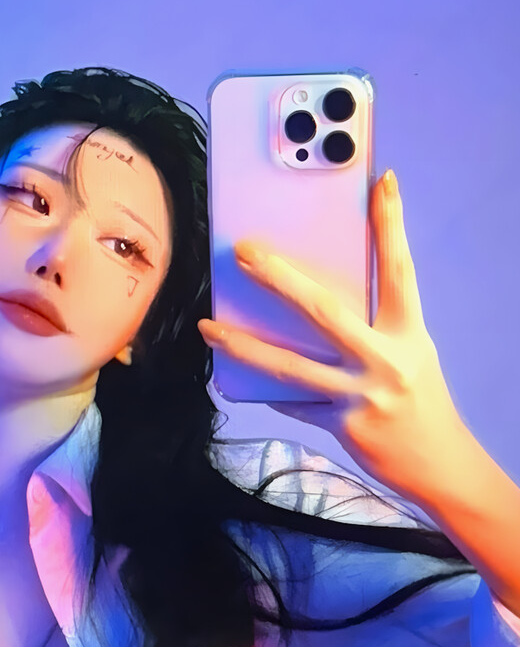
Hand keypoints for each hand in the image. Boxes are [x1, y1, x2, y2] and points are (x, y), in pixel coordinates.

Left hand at [198, 170, 467, 504]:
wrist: (438, 466)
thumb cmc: (418, 399)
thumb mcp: (409, 351)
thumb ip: (372, 323)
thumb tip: (315, 293)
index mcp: (407, 332)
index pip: (398, 268)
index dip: (391, 222)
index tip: (379, 180)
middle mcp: (385, 360)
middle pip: (324, 310)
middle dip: (279, 278)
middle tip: (243, 251)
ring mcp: (361, 395)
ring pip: (290, 366)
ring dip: (243, 345)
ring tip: (209, 327)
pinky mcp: (341, 425)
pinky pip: (292, 402)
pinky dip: (265, 388)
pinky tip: (236, 377)